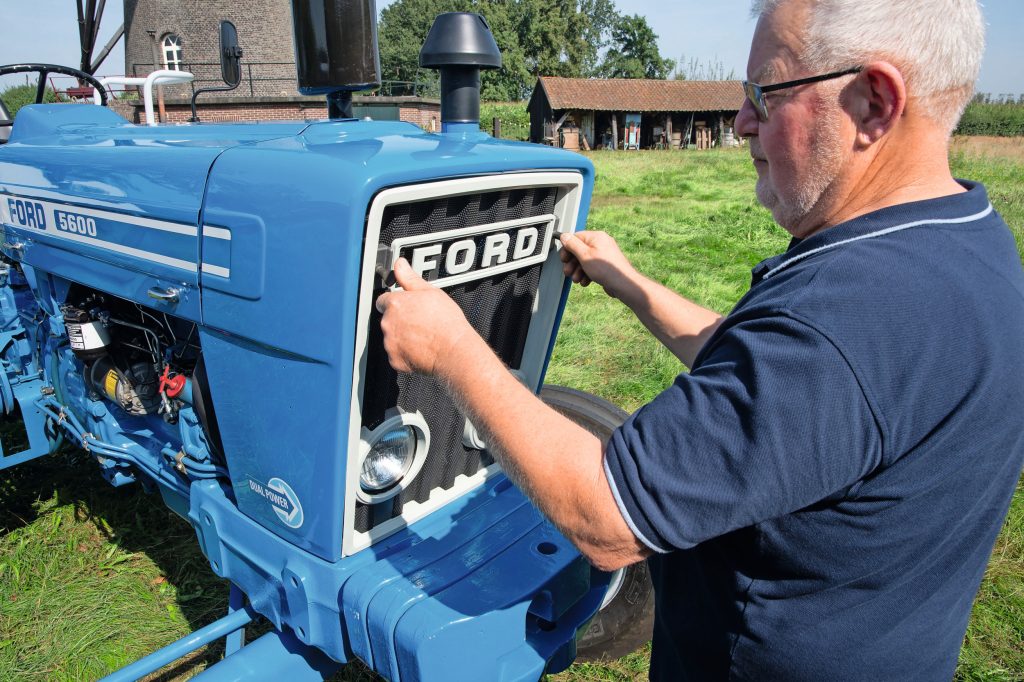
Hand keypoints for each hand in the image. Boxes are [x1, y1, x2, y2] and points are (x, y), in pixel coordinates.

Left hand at [375, 258, 476, 375]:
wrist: (454, 350)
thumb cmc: (446, 322)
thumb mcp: (431, 292)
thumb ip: (409, 278)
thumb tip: (399, 264)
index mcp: (395, 304)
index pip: (383, 300)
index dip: (395, 303)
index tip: (406, 307)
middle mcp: (388, 323)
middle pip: (387, 319)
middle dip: (399, 321)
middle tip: (419, 322)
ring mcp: (390, 343)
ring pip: (391, 337)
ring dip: (401, 337)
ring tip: (422, 336)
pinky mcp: (395, 359)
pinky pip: (396, 355)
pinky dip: (405, 353)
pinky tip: (420, 348)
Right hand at [558, 231, 637, 298]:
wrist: (623, 284)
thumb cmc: (606, 269)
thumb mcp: (584, 255)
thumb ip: (572, 244)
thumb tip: (564, 236)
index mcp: (596, 237)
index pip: (576, 238)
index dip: (567, 249)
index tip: (563, 259)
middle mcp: (600, 244)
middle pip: (579, 251)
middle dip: (572, 263)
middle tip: (568, 272)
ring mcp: (603, 255)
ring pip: (584, 261)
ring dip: (578, 271)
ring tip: (576, 279)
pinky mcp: (605, 266)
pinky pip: (592, 268)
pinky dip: (586, 275)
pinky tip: (585, 282)